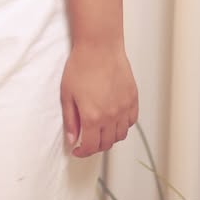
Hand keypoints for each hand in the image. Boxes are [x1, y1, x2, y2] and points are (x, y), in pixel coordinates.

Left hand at [60, 43, 138, 157]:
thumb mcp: (67, 95)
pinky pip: (131, 121)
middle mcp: (111, 115)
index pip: (91, 146)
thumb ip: (70, 120)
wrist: (99, 47)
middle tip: (87, 142)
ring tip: (100, 132)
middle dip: (95, 147)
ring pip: (121, 135)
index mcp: (92, 116)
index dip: (83, 152)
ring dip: (110, 138)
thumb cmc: (81, 66)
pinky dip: (123, 126)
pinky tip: (114, 121)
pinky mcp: (133, 98)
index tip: (78, 150)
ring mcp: (124, 107)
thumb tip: (72, 138)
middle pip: (107, 143)